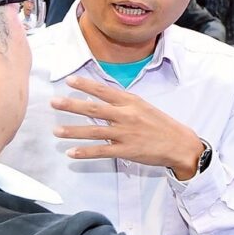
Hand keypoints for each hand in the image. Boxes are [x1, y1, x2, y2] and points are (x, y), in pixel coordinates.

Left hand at [52, 75, 207, 179]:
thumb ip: (122, 104)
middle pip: (94, 109)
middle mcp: (126, 115)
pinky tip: (71, 153)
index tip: (69, 81)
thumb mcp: (143, 107)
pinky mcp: (126, 151)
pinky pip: (101, 151)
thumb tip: (99, 101)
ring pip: (94, 131)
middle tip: (54, 102)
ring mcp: (125, 134)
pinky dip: (85, 152)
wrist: (179, 143)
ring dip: (73, 131)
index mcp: (131, 102)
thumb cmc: (160, 124)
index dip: (85, 85)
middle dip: (72, 105)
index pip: (104, 91)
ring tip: (55, 131)